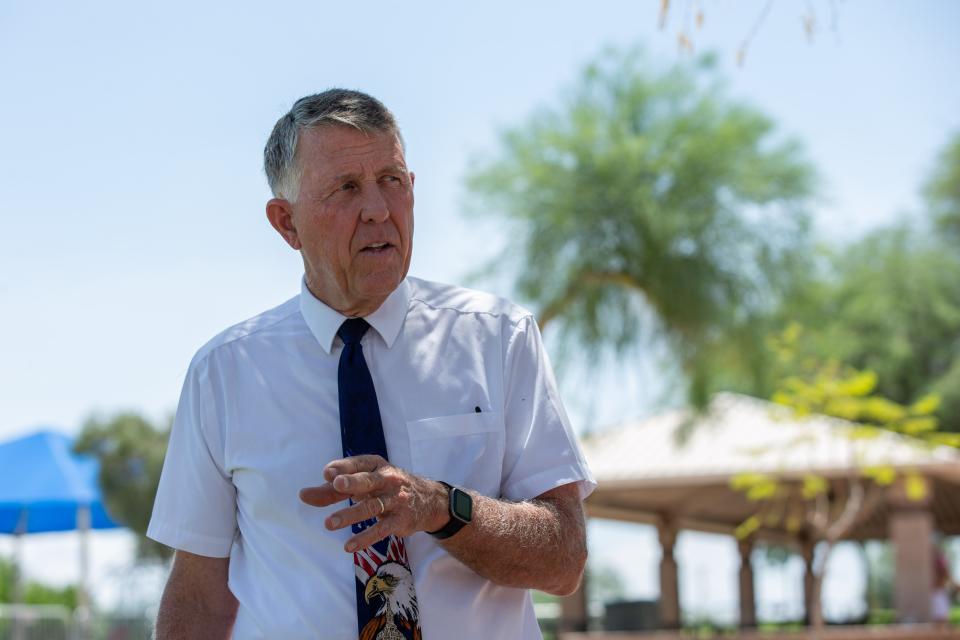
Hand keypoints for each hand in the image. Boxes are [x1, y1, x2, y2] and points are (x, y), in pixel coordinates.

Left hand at [299, 454, 448, 551]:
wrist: (428, 500)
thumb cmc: (385, 488)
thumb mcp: (363, 483)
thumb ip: (332, 490)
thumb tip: (303, 495)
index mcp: (376, 465)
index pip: (358, 464)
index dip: (343, 468)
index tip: (326, 473)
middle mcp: (388, 479)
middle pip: (368, 481)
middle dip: (352, 482)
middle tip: (335, 484)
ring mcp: (395, 499)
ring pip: (372, 507)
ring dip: (350, 515)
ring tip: (329, 524)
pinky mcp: (400, 520)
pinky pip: (382, 529)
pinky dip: (365, 538)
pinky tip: (349, 546)